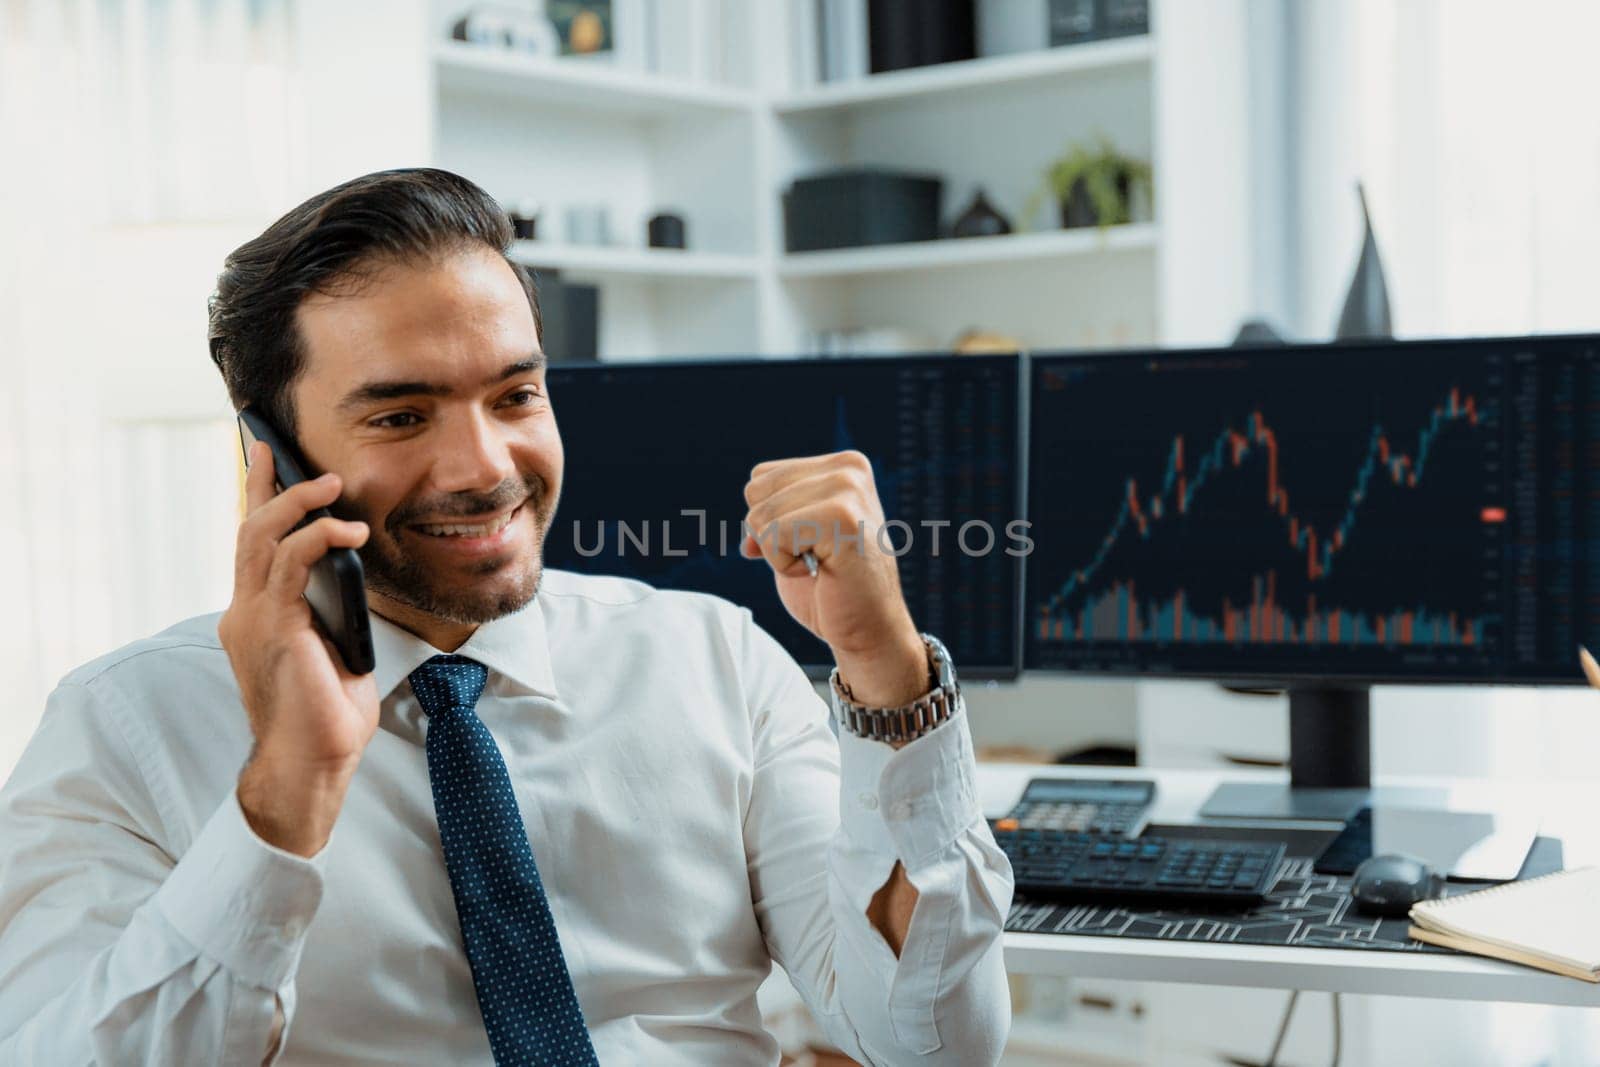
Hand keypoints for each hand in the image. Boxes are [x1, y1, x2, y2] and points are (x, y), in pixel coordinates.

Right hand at [218, 441, 375, 856]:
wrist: (311, 764)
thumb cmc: (326, 714)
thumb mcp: (332, 646)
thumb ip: (330, 606)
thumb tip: (351, 566)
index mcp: (256, 616)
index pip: (251, 544)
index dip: (257, 495)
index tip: (265, 455)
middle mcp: (244, 612)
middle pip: (248, 529)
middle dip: (268, 484)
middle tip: (288, 452)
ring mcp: (253, 618)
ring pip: (261, 536)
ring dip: (297, 503)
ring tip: (331, 484)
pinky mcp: (274, 627)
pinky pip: (289, 563)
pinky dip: (318, 537)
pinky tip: (347, 530)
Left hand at [741, 450, 928, 707]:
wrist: (870, 631)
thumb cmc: (834, 591)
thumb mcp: (794, 544)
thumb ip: (769, 521)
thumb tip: (745, 537)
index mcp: (842, 465)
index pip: (761, 478)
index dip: (769, 521)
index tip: (808, 544)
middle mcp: (848, 468)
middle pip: (755, 492)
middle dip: (770, 535)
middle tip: (814, 557)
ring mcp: (848, 489)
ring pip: (760, 514)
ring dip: (779, 552)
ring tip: (819, 564)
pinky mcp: (841, 516)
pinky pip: (772, 534)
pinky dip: (784, 564)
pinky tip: (821, 571)